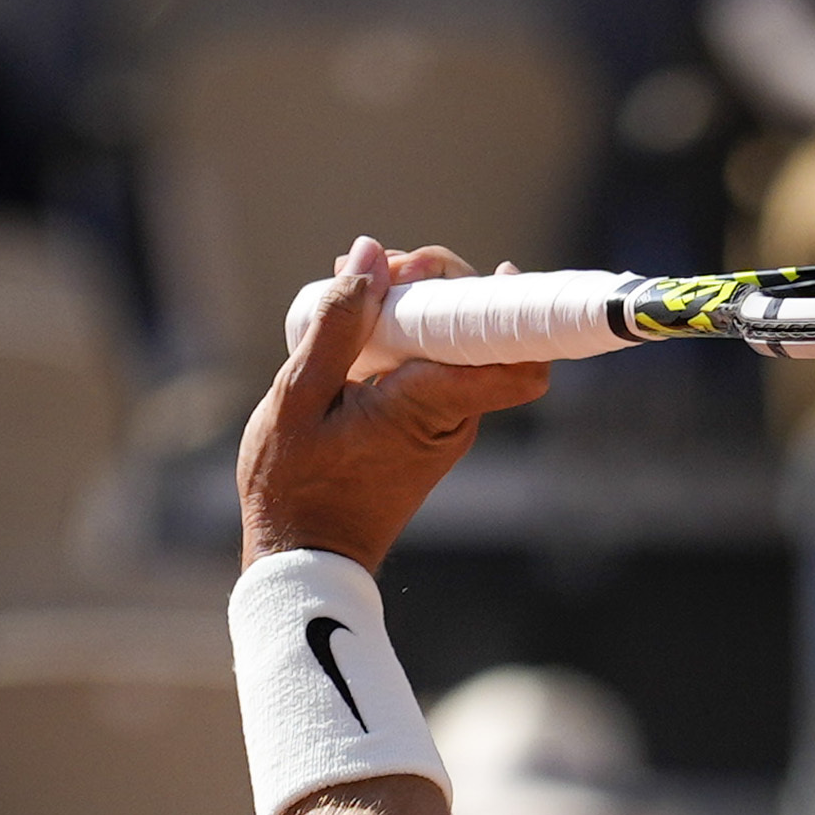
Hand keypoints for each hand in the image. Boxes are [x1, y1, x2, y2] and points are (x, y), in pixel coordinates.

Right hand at [236, 238, 548, 575]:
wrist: (305, 559)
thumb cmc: (294, 487)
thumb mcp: (297, 397)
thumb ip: (338, 325)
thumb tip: (373, 255)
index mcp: (430, 406)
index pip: (520, 361)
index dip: (519, 309)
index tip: (493, 273)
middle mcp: (453, 416)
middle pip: (480, 330)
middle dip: (440, 281)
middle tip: (381, 266)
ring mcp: (444, 422)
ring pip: (453, 341)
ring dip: (414, 301)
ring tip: (354, 284)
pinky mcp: (427, 425)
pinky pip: (432, 361)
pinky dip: (403, 331)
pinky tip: (359, 317)